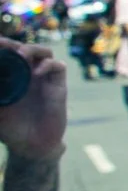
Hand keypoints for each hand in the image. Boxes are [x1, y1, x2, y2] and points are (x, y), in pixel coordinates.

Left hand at [0, 41, 66, 159]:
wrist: (31, 146)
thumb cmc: (10, 128)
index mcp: (11, 76)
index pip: (8, 53)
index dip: (2, 45)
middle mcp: (27, 74)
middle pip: (24, 48)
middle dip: (13, 44)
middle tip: (3, 45)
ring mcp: (44, 78)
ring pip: (43, 52)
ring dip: (31, 50)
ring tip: (21, 56)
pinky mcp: (58, 86)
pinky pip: (58, 67)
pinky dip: (48, 65)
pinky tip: (36, 73)